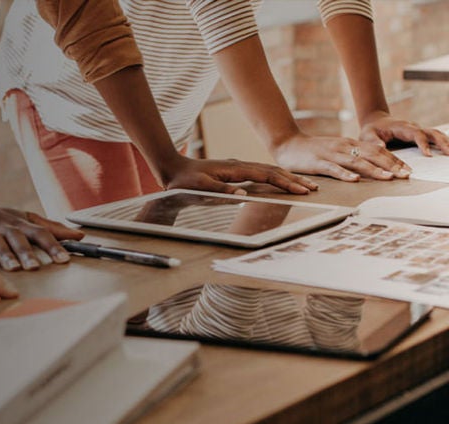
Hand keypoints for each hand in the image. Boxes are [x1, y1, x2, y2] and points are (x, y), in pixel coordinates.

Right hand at [0, 199, 84, 270]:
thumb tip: (79, 236)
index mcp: (19, 225)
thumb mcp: (24, 220)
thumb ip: (51, 229)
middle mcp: (3, 227)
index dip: (52, 246)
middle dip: (28, 253)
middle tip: (37, 267)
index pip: (40, 234)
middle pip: (18, 239)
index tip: (64, 260)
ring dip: (5, 255)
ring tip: (14, 268)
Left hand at [158, 155, 317, 194]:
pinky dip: (274, 177)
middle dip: (293, 180)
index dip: (285, 183)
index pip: (267, 175)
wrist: (173, 168)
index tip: (301, 190)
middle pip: (273, 171)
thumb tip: (242, 195)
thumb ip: (221, 190)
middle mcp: (240, 166)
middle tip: (312, 188)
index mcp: (236, 169)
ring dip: (286, 178)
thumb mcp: (200, 187)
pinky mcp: (235, 171)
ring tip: (303, 185)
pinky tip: (280, 181)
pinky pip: (260, 173)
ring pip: (268, 171)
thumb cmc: (184, 180)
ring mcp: (238, 167)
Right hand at [271, 132, 408, 181]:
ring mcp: (331, 154)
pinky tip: (355, 180)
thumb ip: (351, 156)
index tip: (407, 170)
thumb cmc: (312, 150)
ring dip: (375, 170)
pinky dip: (345, 174)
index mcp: (350, 144)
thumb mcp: (336, 150)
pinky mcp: (318, 162)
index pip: (378, 150)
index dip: (394, 160)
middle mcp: (344, 147)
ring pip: (357, 162)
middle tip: (406, 175)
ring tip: (389, 178)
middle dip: (391, 165)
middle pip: (372, 155)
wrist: (287, 143)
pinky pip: (334, 169)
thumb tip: (371, 167)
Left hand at [359, 112, 448, 157]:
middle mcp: (413, 127)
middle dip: (441, 142)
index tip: (427, 154)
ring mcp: (418, 131)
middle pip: (430, 132)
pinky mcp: (419, 135)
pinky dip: (443, 142)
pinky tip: (448, 149)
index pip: (416, 134)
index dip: (422, 143)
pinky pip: (434, 137)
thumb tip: (381, 147)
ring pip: (435, 134)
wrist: (376, 122)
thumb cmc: (371, 130)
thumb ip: (373, 141)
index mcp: (401, 127)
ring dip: (445, 142)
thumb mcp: (367, 135)